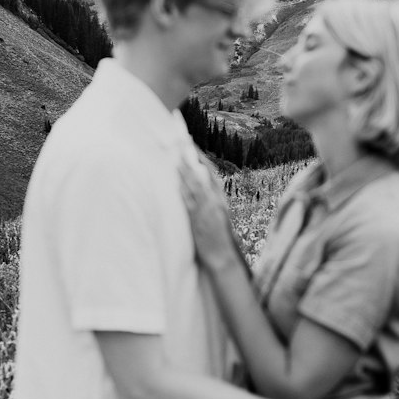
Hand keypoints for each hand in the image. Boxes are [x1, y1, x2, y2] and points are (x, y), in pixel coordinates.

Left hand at [178, 154, 236, 269]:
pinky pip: (190, 201)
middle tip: (181, 141)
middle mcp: (215, 201)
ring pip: (196, 185)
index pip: (210, 172)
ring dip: (185, 169)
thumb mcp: (217, 216)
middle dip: (191, 157)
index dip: (200, 157)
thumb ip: (208, 201)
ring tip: (176, 155)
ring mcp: (207, 210)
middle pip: (202, 173)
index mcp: (220, 199)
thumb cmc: (217, 238)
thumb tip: (197, 186)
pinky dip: (184, 189)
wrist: (222, 257)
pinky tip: (177, 180)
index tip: (190, 144)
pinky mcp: (199, 220)